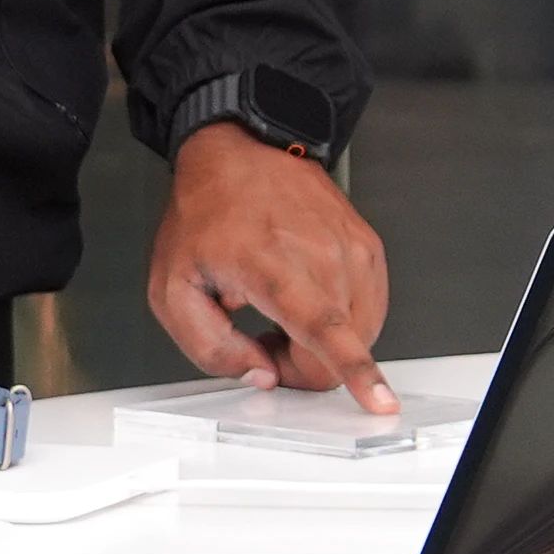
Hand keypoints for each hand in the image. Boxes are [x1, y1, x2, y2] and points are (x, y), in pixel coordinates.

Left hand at [148, 125, 392, 406]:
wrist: (240, 152)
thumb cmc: (205, 215)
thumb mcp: (172, 290)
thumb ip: (210, 348)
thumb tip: (262, 375)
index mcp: (271, 265)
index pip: (323, 328)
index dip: (355, 371)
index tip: (381, 402)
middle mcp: (322, 254)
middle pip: (339, 349)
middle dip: (302, 366)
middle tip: (264, 339)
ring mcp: (352, 248)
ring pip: (360, 335)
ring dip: (323, 343)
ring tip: (285, 312)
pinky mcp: (369, 247)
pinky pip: (370, 311)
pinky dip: (343, 323)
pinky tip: (309, 300)